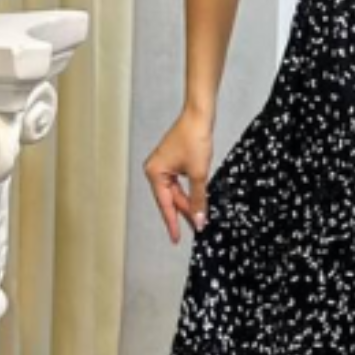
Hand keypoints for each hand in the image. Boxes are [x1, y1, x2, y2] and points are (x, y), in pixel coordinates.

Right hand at [145, 110, 214, 242]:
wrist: (199, 115)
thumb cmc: (195, 139)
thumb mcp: (199, 174)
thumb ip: (198, 200)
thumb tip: (199, 221)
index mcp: (155, 173)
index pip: (165, 204)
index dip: (173, 222)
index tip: (176, 239)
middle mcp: (155, 169)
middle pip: (170, 199)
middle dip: (184, 213)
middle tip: (197, 228)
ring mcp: (163, 165)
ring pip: (176, 192)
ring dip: (188, 203)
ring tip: (199, 218)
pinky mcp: (173, 161)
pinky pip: (179, 183)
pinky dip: (189, 192)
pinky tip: (197, 201)